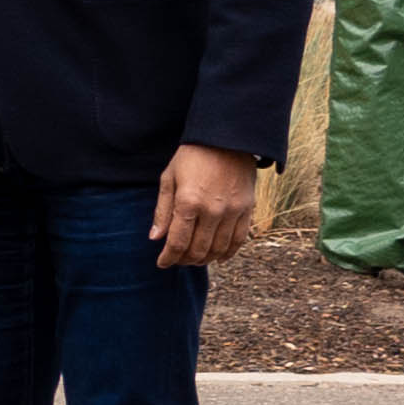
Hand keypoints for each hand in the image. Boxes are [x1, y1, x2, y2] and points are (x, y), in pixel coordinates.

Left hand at [153, 143, 261, 268]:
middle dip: (184, 260)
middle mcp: (212, 210)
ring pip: (219, 248)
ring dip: (205, 259)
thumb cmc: (191, 158)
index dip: (168, 258)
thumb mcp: (169, 179)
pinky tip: (218, 257)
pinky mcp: (247, 209)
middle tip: (176, 261)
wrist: (227, 140)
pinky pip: (239, 239)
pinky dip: (228, 252)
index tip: (162, 263)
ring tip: (194, 259)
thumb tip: (156, 238)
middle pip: (198, 249)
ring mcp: (233, 211)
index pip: (177, 242)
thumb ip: (162, 210)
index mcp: (188, 202)